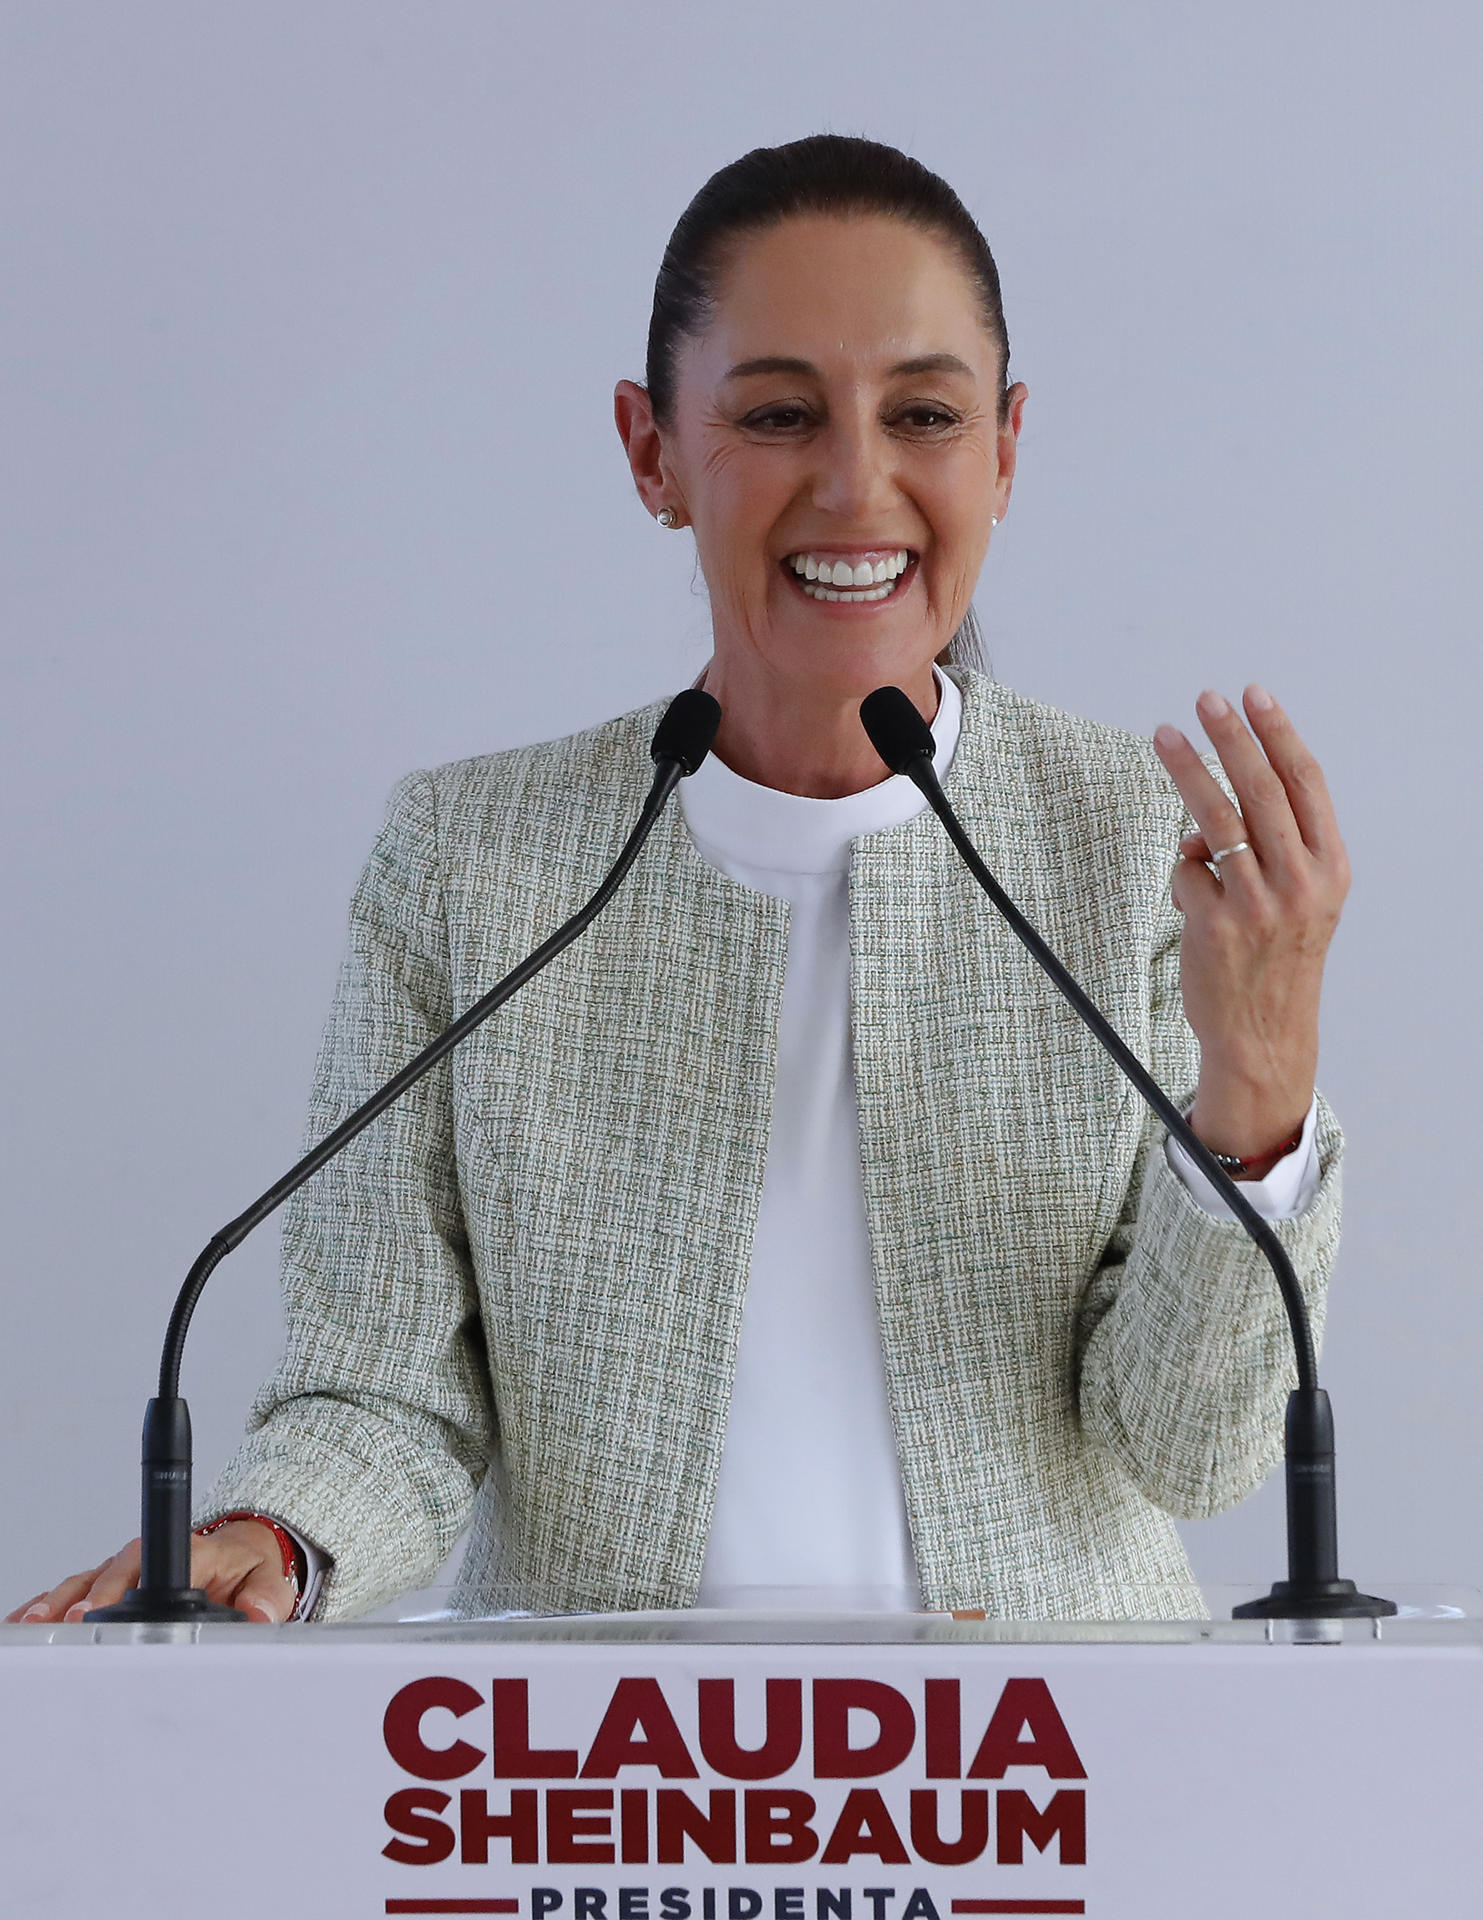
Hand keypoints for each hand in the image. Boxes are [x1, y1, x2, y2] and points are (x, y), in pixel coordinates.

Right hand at [6, 1520, 299, 1623]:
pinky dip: (49, 1604)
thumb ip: (268, 1597)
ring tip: (34, 1623)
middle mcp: (151, 1556)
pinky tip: (27, 1622)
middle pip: (110, 1571)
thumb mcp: (270, 1579)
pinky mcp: (110, 1582)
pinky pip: (74, 1590)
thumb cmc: (249, 1567)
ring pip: (85, 1579)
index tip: (102, 1606)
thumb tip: (258, 1614)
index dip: (124, 1582)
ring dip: (58, 1601)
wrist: (242, 1553)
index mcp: (191, 1550)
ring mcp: (126, 1569)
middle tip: (66, 1622)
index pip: (155, 1561)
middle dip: (86, 1597)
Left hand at [1153, 685, 1349, 1175]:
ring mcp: (1257, 904)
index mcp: (1329, 868)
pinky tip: (1195, 900)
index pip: (1305, 784)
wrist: (1266, 1032)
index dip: (1278, 734)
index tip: (1254, 696)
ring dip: (1186, 770)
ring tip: (1164, 735)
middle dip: (1230, 737)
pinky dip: (1182, 875)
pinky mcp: (1215, 926)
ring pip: (1214, 820)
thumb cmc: (1281, 958)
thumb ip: (1281, 846)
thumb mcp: (1306, 899)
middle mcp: (1300, 883)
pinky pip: (1185, 873)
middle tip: (1207, 700)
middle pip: (1260, 790)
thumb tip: (1224, 799)